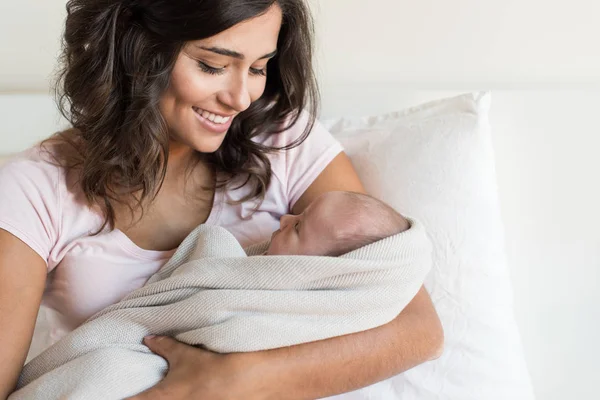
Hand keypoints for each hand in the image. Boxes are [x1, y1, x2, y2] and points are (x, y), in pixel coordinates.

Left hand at [125, 336, 262, 399]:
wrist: (242, 381)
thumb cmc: (211, 367)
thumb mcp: (184, 354)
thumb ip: (163, 346)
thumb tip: (149, 338)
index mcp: (158, 398)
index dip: (115, 398)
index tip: (105, 394)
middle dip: (139, 397)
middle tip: (135, 391)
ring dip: (158, 397)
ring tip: (171, 389)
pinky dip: (179, 397)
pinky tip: (185, 393)